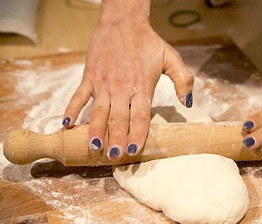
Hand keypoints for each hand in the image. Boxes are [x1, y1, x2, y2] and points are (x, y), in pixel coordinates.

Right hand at [62, 0, 193, 159]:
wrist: (123, 22)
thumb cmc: (148, 42)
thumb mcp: (171, 58)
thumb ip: (182, 79)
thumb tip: (187, 102)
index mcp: (141, 87)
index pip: (140, 117)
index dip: (138, 135)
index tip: (134, 152)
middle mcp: (121, 88)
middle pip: (119, 119)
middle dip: (117, 139)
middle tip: (114, 157)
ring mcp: (103, 84)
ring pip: (98, 111)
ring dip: (95, 130)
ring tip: (94, 147)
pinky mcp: (89, 77)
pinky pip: (78, 96)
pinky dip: (72, 110)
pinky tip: (67, 125)